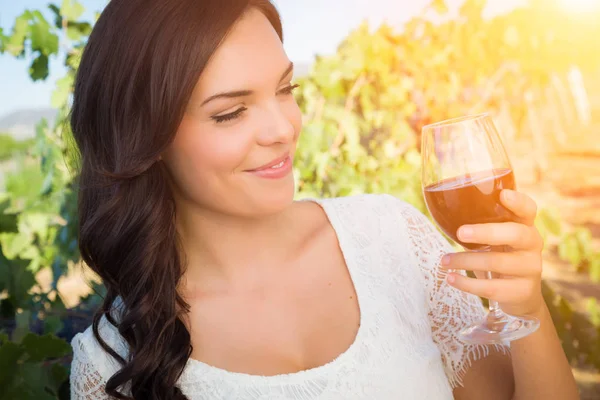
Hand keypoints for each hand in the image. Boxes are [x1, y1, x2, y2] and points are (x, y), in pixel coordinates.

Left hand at [440, 189, 544, 316]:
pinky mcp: (523, 291)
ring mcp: (531, 269)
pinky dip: (468, 284)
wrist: (520, 295)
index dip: (518, 201)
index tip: (503, 195)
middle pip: (515, 234)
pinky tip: (451, 279)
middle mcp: (532, 244)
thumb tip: (442, 211)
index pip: (528, 209)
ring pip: (498, 263)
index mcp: (524, 225)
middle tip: (461, 233)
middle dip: (487, 232)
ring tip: (444, 261)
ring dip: (466, 261)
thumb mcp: (495, 239)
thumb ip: (478, 225)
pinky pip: (493, 288)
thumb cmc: (499, 256)